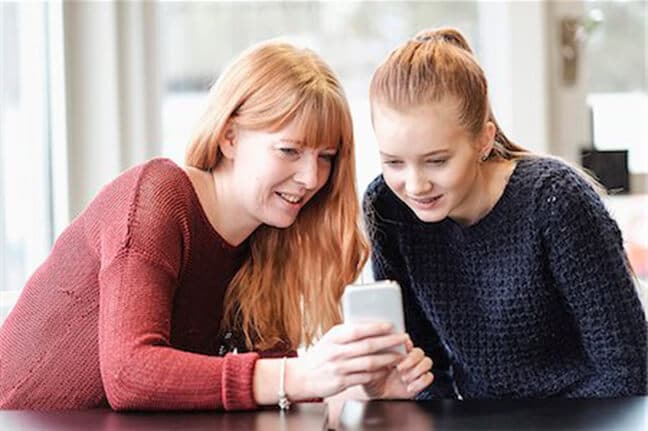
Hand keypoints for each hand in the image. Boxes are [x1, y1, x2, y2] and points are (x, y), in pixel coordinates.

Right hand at [287, 322, 407, 399]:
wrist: (302, 376)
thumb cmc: (319, 356)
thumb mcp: (329, 340)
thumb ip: (347, 334)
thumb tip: (371, 327)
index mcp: (334, 337)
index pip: (358, 330)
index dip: (376, 328)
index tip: (390, 325)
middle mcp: (337, 352)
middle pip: (368, 346)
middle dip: (389, 342)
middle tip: (403, 339)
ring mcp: (339, 368)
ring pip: (370, 362)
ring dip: (388, 359)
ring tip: (399, 356)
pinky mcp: (342, 382)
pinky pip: (365, 377)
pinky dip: (378, 373)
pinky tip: (386, 369)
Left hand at [363, 337, 433, 398]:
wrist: (376, 396)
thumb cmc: (371, 378)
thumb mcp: (369, 365)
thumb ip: (374, 355)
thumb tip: (375, 345)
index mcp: (396, 351)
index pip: (407, 341)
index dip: (406, 344)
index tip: (402, 349)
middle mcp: (408, 358)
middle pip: (419, 351)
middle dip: (411, 359)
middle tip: (399, 367)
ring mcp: (415, 369)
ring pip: (427, 362)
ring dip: (417, 370)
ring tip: (404, 378)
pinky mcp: (420, 381)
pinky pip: (429, 377)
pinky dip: (420, 382)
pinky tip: (409, 386)